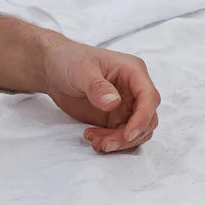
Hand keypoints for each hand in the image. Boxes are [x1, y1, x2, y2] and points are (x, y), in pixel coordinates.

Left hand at [39, 30, 160, 152]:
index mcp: (134, 72)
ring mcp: (127, 104)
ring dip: (120, 141)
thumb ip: (98, 87)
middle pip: (148, 118)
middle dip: (129, 135)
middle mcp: (135, 89)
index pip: (149, 97)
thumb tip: (114, 103)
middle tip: (105, 143)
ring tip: (95, 141)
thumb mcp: (82, 71)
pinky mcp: (116, 117)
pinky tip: (91, 136)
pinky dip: (110, 141)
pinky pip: (122, 135)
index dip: (143, 117)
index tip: (128, 135)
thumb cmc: (71, 61)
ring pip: (138, 130)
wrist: (55, 69)